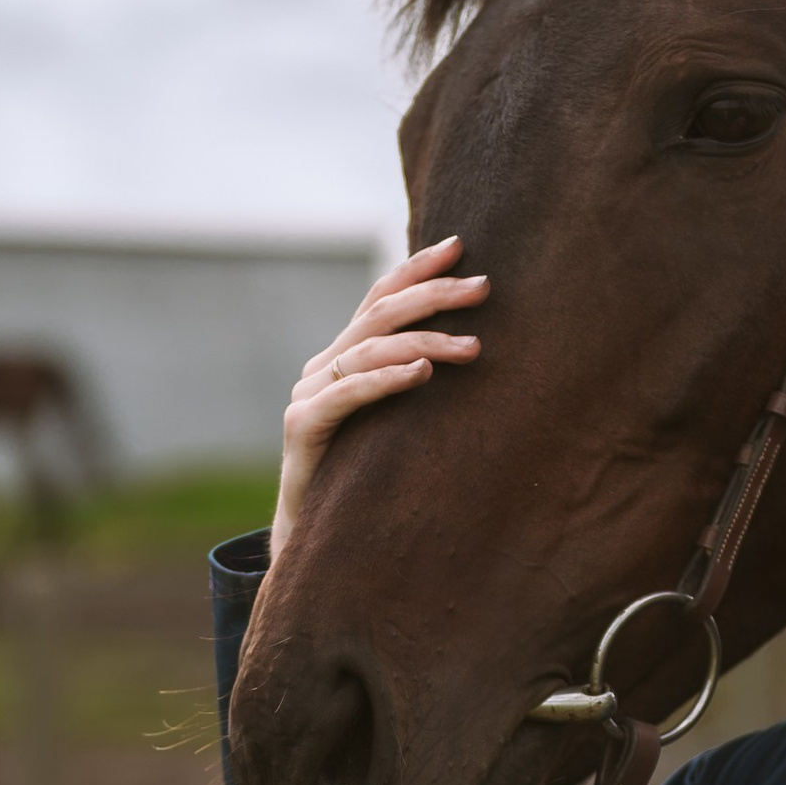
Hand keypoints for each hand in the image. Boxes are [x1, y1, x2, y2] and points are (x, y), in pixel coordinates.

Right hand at [270, 237, 486, 557]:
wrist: (313, 538)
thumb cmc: (362, 482)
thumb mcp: (394, 424)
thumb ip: (412, 386)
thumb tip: (473, 354)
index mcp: (341, 358)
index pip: (379, 299)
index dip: (415, 268)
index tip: (459, 245)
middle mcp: (321, 367)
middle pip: (379, 314)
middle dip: (433, 295)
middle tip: (483, 287)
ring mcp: (307, 394)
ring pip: (369, 349)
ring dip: (426, 342)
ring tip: (474, 348)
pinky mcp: (302, 427)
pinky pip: (349, 394)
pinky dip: (387, 379)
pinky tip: (422, 373)